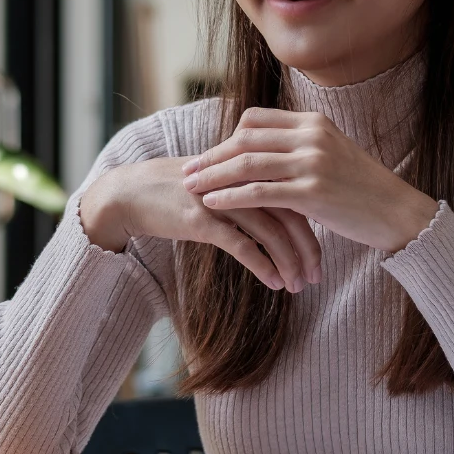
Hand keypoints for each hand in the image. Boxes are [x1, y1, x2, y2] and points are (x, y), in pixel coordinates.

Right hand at [80, 157, 323, 291]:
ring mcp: (221, 198)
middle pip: (289, 212)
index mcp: (248, 167)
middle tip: (317, 275)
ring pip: (270, 232)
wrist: (130, 193)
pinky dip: (263, 266)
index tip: (322, 251)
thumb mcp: (218, 184)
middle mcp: (240, 180)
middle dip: (307, 248)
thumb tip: (282, 213)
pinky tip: (275, 283)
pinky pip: (241, 245)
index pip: (293, 194)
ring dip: (289, 262)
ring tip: (298, 286)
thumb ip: (249, 192)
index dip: (313, 223)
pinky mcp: (201, 220)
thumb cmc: (176, 191)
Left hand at [182, 108, 439, 253]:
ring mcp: (312, 162)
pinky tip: (212, 204)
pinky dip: (231, 197)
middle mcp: (311, 136)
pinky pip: (260, 191)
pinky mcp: (312, 192)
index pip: (255, 120)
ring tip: (191, 187)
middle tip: (188, 171)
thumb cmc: (360, 189)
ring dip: (214, 176)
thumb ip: (298, 147)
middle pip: (245, 139)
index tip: (209, 155)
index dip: (227, 138)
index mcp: (313, 122)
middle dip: (212, 156)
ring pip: (248, 164)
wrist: (395, 212)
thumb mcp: (330, 155)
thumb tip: (261, 150)